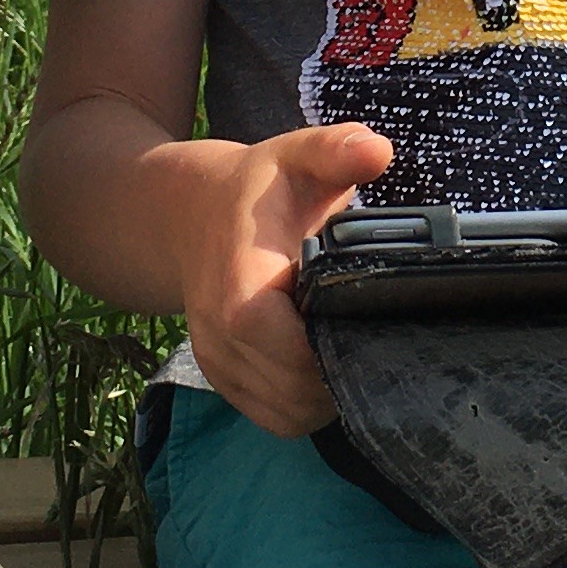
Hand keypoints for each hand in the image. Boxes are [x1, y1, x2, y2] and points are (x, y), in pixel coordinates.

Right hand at [172, 123, 394, 436]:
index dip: (339, 350)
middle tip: (376, 334)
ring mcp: (219, 365)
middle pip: (297, 393)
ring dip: (326, 393)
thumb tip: (378, 151)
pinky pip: (275, 417)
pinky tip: (325, 362)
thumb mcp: (296, 155)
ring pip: (288, 414)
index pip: (295, 355)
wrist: (188, 212)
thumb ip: (336, 151)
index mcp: (241, 290)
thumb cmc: (256, 187)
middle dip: (343, 372)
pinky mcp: (225, 382)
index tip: (372, 319)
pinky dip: (306, 403)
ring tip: (352, 345)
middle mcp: (221, 338)